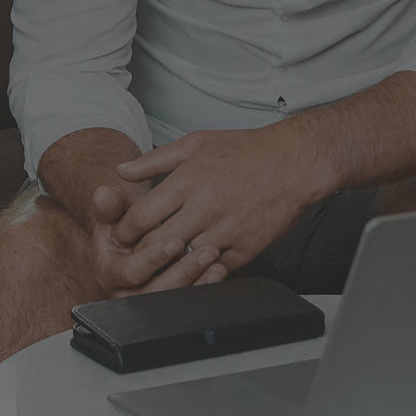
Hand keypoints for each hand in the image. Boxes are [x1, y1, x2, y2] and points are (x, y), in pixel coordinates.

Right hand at [76, 177, 221, 297]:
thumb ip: (110, 205)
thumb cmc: (125, 224)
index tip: (175, 242)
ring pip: (174, 298)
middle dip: (182, 270)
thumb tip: (102, 193)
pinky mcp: (169, 301)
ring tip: (214, 256)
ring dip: (197, 278)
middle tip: (205, 251)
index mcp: (109, 272)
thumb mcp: (115, 213)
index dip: (154, 258)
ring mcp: (149, 300)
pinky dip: (205, 285)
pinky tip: (219, 269)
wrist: (133, 238)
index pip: (133, 271)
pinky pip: (188, 299)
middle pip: (156, 290)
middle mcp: (126, 293)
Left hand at [106, 127, 330, 291]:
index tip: (124, 236)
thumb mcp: (195, 143)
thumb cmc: (246, 151)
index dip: (125, 232)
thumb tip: (121, 170)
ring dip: (169, 265)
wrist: (294, 163)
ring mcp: (225, 232)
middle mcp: (203, 209)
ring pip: (182, 263)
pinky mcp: (244, 249)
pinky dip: (199, 271)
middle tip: (135, 255)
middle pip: (155, 246)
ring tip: (161, 263)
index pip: (140, 218)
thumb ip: (154, 159)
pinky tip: (193, 265)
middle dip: (140, 253)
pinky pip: (212, 272)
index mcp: (187, 182)